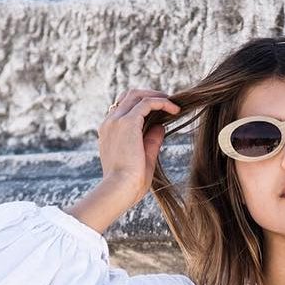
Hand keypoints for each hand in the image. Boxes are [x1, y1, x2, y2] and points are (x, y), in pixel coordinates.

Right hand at [96, 88, 181, 208]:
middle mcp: (109, 123)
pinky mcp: (127, 123)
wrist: (119, 190)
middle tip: (167, 102)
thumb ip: (150, 141)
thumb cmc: (129, 183)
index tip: (158, 112)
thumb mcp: (143, 158)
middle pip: (128, 96)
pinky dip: (161, 102)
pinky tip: (175, 110)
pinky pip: (146, 103)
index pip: (123, 109)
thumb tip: (161, 126)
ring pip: (136, 95)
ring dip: (155, 96)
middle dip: (149, 96)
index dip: (141, 106)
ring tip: (172, 104)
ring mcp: (116, 121)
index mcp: (109, 132)